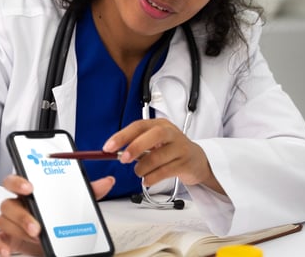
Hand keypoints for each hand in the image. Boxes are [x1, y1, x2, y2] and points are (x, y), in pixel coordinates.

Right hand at [0, 175, 114, 256]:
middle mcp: (17, 204)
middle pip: (8, 203)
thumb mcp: (74, 204)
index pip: (16, 179)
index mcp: (30, 191)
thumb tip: (107, 182)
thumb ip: (88, 192)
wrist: (54, 241)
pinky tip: (8, 251)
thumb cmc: (59, 216)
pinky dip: (0, 245)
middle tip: (37, 226)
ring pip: (3, 220)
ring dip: (19, 230)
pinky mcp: (7, 238)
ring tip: (37, 236)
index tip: (30, 187)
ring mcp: (10, 222)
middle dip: (22, 215)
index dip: (19, 181)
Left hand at [103, 118, 224, 193]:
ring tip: (139, 173)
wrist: (196, 160)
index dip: (122, 136)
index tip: (108, 147)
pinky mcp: (185, 162)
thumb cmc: (170, 150)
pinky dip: (152, 178)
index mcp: (159, 124)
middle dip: (135, 147)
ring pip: (158, 156)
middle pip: (153, 135)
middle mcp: (171, 132)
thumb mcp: (153, 142)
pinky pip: (165, 171)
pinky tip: (147, 180)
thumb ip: (135, 145)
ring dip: (143, 168)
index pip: (138, 126)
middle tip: (123, 159)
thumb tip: (113, 152)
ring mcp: (180, 147)